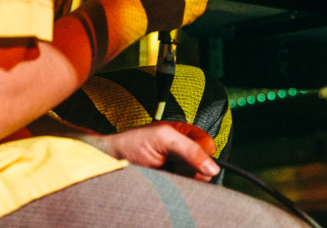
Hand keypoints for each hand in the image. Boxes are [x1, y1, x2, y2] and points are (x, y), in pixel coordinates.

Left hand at [95, 122, 219, 181]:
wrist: (112, 161)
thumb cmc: (133, 143)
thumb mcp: (163, 139)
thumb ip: (190, 150)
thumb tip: (214, 169)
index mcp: (185, 134)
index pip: (209, 146)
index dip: (202, 154)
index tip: (185, 157)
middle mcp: (185, 152)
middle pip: (206, 165)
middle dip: (193, 169)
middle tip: (172, 166)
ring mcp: (180, 170)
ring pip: (199, 181)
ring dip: (185, 180)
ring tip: (165, 173)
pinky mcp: (174, 186)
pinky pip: (187, 192)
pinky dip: (180, 190)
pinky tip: (166, 183)